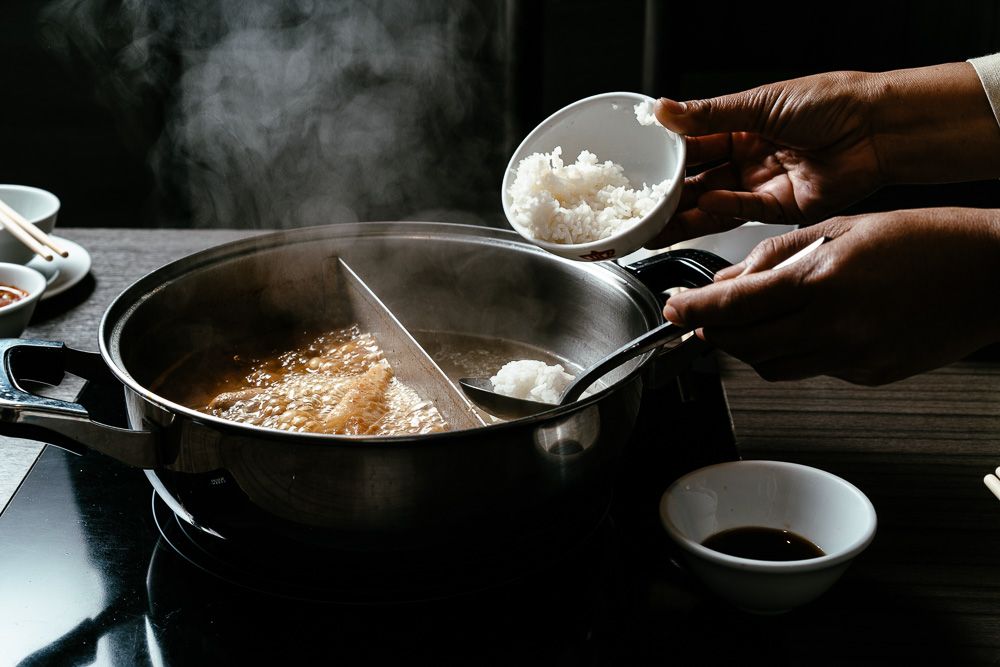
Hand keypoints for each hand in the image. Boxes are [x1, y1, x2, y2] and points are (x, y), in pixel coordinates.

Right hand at [648, 63, 999, 247]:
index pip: (693, 147)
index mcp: (741, 127)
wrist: (878, 127)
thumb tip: (663, 110)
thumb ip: (708, 115)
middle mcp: (750, 157)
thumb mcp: (759, 102)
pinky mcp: (782, 208)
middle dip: (670, 197)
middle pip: (700, 181)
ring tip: (656, 226)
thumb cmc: (830, 101)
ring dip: (686, 215)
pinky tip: (706, 205)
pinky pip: (745, 212)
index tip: (641, 171)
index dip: (667, 161)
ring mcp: (764, 184)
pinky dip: (724, 209)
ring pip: (715, 204)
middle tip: (640, 210)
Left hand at [662, 208, 999, 384]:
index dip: (693, 312)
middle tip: (700, 318)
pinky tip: (803, 328)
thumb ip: (777, 255)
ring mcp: (852, 358)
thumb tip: (730, 277)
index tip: (672, 309)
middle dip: (713, 333)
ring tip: (747, 322)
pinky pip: (812, 370)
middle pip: (744, 346)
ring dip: (748, 347)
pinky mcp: (869, 375)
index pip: (734, 307)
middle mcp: (833, 327)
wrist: (992, 273)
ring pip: (772, 366)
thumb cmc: (926, 238)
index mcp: (821, 282)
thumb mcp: (840, 227)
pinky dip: (794, 352)